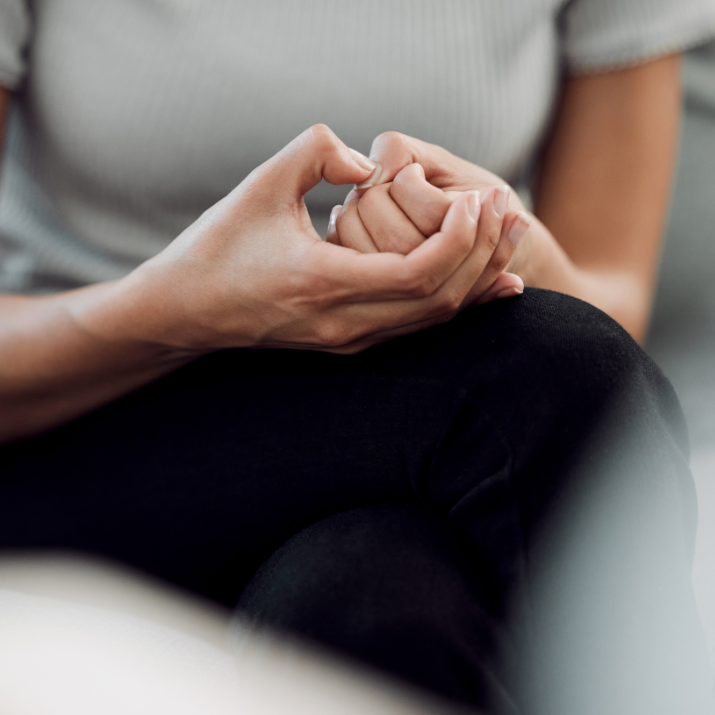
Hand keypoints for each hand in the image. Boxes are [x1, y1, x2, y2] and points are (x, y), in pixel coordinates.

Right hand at [86, 126, 508, 354]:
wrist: (187, 311)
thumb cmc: (218, 246)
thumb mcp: (260, 184)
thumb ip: (316, 152)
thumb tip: (370, 163)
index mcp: (324, 283)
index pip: (420, 273)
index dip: (461, 237)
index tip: (478, 199)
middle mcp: (345, 324)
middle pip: (440, 299)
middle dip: (483, 254)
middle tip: (510, 208)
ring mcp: (350, 340)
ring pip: (434, 319)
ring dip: (476, 276)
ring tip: (508, 235)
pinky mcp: (350, 342)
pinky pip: (418, 326)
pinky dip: (456, 302)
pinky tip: (488, 283)